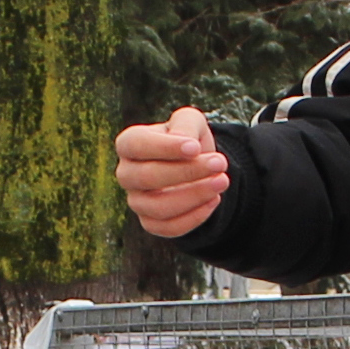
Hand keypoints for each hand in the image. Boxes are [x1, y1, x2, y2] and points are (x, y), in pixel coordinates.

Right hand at [117, 106, 230, 239]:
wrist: (196, 166)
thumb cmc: (187, 139)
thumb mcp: (190, 121)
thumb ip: (185, 124)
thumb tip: (184, 142)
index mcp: (129, 144)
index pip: (137, 145)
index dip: (165, 148)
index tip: (195, 147)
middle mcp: (127, 174)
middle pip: (147, 177)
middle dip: (187, 172)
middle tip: (220, 163)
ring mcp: (136, 201)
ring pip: (158, 207)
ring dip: (194, 196)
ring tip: (222, 181)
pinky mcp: (150, 222)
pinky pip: (168, 227)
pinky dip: (194, 217)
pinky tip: (213, 200)